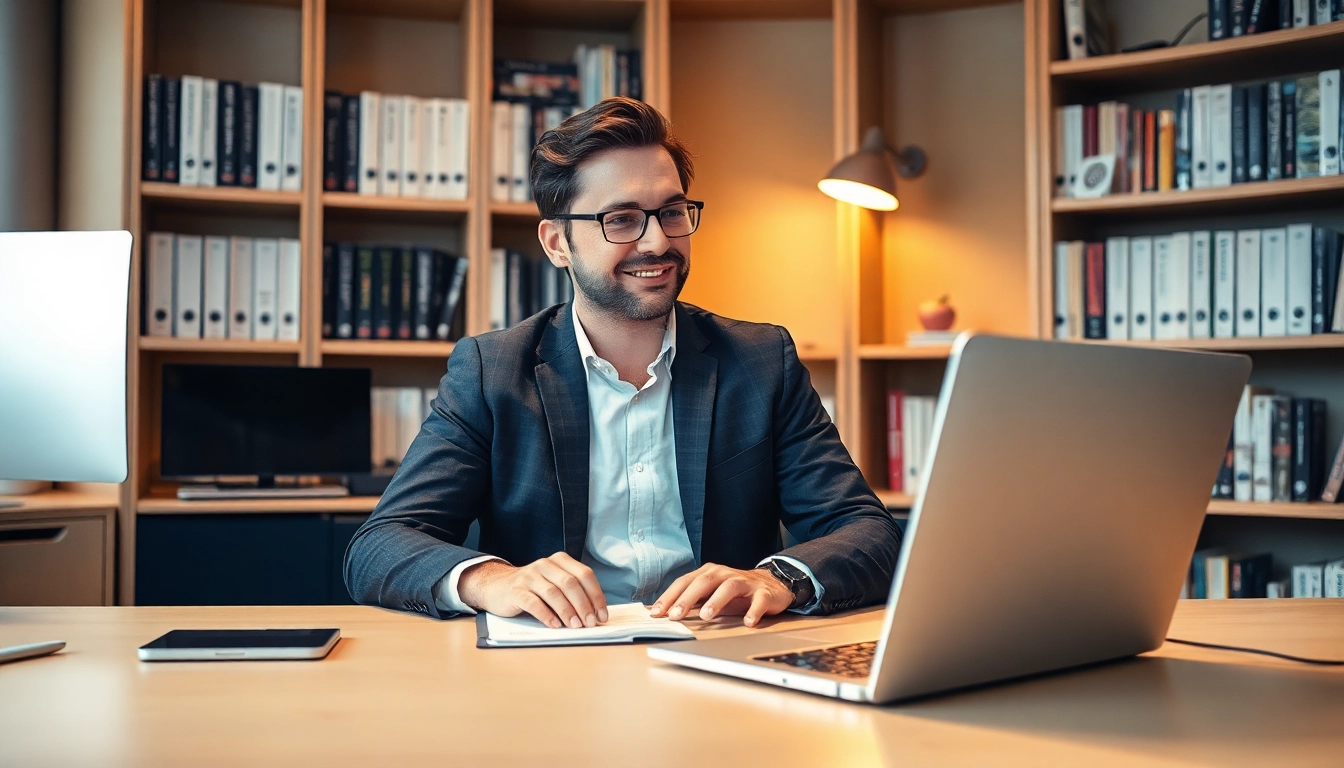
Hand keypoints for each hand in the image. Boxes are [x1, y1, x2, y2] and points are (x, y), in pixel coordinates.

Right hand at [458, 553, 608, 628]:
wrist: (497, 587)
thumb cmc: (532, 589)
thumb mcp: (553, 583)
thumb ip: (571, 593)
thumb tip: (594, 614)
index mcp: (559, 560)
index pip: (584, 574)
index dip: (596, 595)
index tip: (602, 615)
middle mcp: (545, 565)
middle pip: (570, 583)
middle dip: (584, 605)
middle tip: (590, 623)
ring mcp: (529, 576)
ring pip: (553, 593)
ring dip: (568, 612)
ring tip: (575, 626)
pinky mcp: (516, 591)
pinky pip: (534, 603)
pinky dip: (546, 615)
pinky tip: (555, 625)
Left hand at [650, 563, 792, 627]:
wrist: (771, 584)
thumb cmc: (735, 592)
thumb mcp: (711, 593)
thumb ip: (690, 600)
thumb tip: (662, 612)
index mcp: (709, 573)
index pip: (685, 582)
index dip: (669, 596)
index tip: (656, 612)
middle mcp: (724, 574)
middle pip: (703, 582)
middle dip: (687, 598)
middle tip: (675, 615)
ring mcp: (745, 582)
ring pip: (729, 587)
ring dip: (716, 601)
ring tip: (707, 616)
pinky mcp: (763, 593)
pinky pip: (758, 601)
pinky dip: (753, 611)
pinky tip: (748, 622)